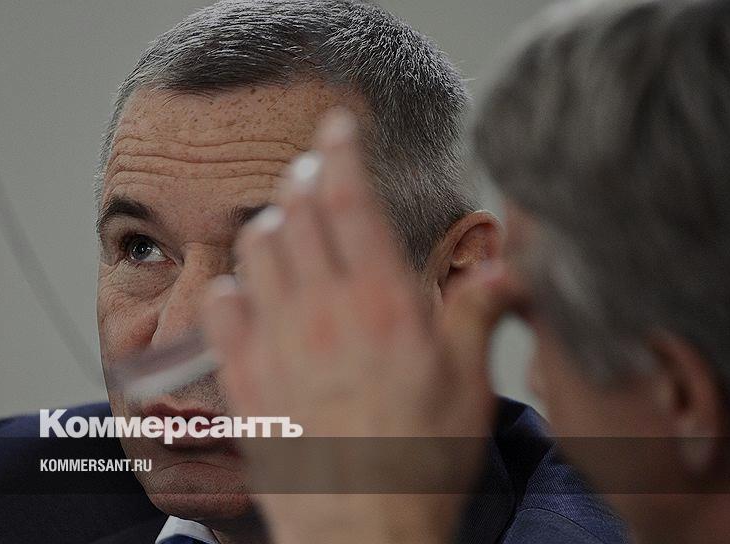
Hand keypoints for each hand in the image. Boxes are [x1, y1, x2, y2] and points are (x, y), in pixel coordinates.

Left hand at [202, 111, 516, 543]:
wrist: (361, 527)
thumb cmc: (420, 461)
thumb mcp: (470, 385)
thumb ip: (479, 313)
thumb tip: (509, 269)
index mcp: (384, 303)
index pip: (350, 199)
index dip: (339, 150)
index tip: (335, 126)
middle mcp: (324, 310)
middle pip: (295, 212)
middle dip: (301, 180)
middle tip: (312, 177)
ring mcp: (277, 342)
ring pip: (254, 250)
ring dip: (268, 228)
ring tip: (285, 231)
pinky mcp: (245, 377)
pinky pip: (220, 307)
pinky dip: (231, 287)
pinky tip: (248, 294)